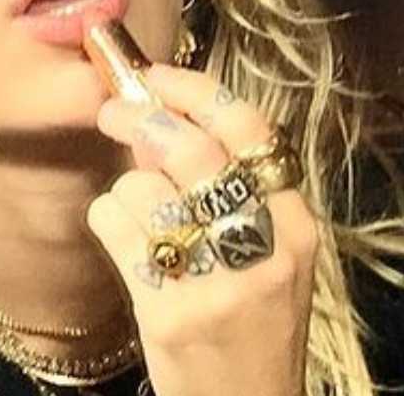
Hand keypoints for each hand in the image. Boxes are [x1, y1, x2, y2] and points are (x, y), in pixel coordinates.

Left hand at [86, 63, 317, 395]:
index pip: (250, 128)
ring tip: (136, 216)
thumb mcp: (271, 257)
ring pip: (144, 187)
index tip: (157, 76)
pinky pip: (116, 227)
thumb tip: (163, 122)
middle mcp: (264, 248)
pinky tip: (121, 240)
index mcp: (297, 227)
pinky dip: (106, 220)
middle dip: (140, 117)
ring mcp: (218, 281)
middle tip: (113, 111)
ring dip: (125, 189)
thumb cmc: (254, 328)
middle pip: (191, 148)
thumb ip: (233, 193)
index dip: (196, 90)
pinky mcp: (172, 311)